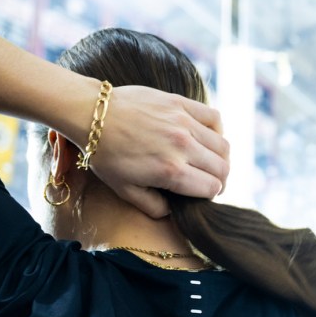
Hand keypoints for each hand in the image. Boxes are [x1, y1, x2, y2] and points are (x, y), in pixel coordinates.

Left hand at [87, 85, 229, 216]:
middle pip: (222, 169)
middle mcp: (182, 146)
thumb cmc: (106, 154)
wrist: (92, 115)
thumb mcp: (125, 190)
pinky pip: (214, 118)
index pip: (211, 188)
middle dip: (219, 180)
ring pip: (222, 146)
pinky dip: (217, 131)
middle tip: (210, 182)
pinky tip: (207, 137)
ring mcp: (183, 123)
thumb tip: (173, 212)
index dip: (210, 195)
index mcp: (170, 171)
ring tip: (210, 162)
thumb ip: (153, 207)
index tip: (203, 194)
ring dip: (221, 158)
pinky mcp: (180, 104)